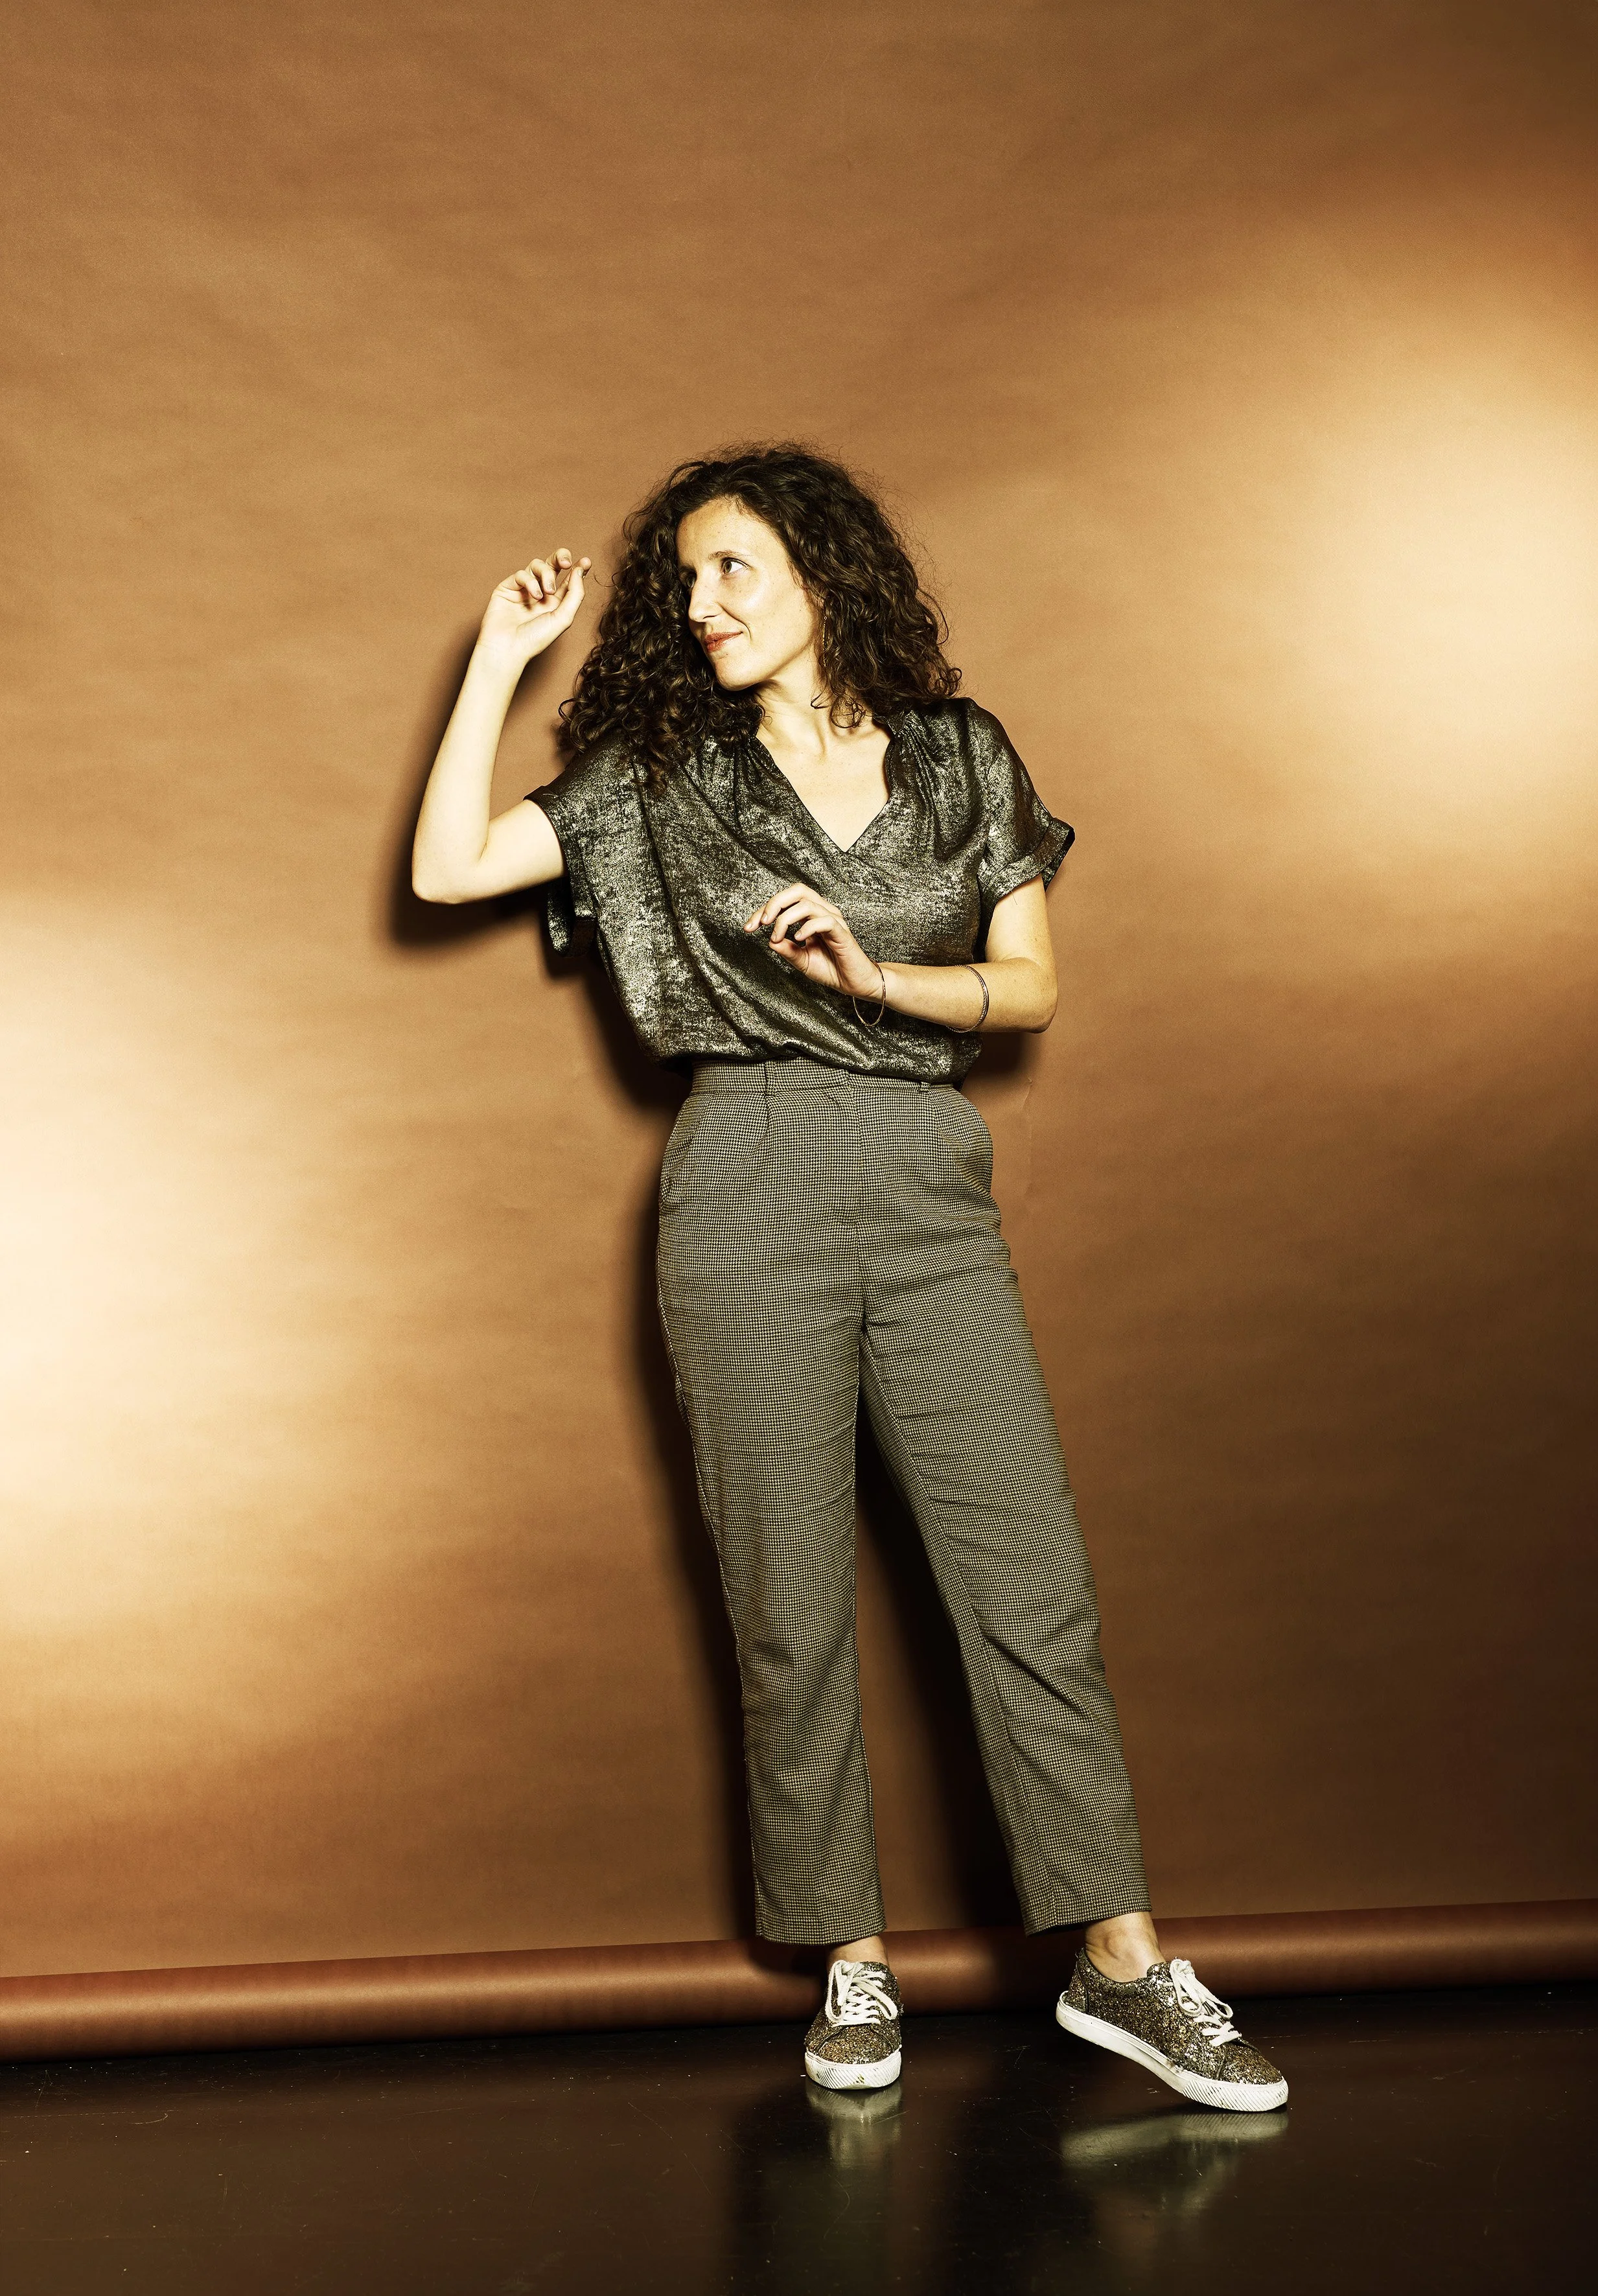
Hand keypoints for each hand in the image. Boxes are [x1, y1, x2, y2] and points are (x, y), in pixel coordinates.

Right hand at [478, 549, 589, 670]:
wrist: (508, 648)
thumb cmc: (536, 639)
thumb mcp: (564, 617)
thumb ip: (575, 594)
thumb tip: (579, 570)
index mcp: (556, 602)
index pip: (569, 579)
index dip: (577, 568)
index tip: (586, 562)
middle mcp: (541, 593)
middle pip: (553, 564)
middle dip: (561, 557)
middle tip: (566, 562)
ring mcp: (524, 589)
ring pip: (538, 565)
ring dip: (546, 574)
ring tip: (547, 592)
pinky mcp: (508, 587)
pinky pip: (521, 573)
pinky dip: (530, 582)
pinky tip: (533, 596)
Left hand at [744, 883, 884, 1000]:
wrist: (854, 984)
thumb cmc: (831, 969)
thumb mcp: (801, 961)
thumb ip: (786, 950)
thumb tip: (769, 940)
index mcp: (812, 915)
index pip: (786, 901)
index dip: (764, 910)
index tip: (748, 927)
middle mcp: (823, 912)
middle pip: (798, 890)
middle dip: (774, 903)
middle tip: (761, 922)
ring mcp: (833, 920)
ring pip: (807, 903)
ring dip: (786, 919)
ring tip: (778, 936)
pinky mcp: (842, 932)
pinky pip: (824, 921)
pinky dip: (807, 928)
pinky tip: (798, 939)